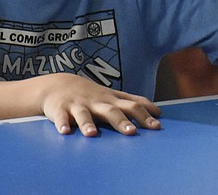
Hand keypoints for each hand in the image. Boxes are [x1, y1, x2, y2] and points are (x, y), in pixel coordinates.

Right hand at [38, 73, 162, 136]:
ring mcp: (78, 105)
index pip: (132, 105)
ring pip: (84, 115)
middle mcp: (97, 102)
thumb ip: (133, 102)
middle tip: (131, 132)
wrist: (59, 84)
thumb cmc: (92, 94)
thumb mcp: (113, 96)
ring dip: (87, 124)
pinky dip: (62, 124)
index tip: (157, 126)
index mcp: (111, 100)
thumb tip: (158, 111)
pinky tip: (65, 132)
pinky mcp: (60, 109)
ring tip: (92, 134)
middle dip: (121, 121)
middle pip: (111, 111)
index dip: (145, 115)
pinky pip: (61, 117)